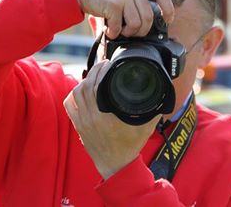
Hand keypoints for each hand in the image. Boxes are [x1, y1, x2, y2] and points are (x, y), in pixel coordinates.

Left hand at [64, 60, 160, 178]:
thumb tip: (161, 94)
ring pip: (75, 93)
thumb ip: (153, 110)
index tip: (108, 63)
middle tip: (102, 65)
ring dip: (83, 81)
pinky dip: (73, 95)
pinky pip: (69, 105)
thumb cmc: (130, 146)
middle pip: (84, 85)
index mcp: (105, 115)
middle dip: (92, 71)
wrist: (116, 166)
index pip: (96, 84)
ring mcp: (82, 122)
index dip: (100, 70)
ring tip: (93, 75)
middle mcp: (91, 117)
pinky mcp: (78, 126)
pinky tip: (81, 90)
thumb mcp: (145, 127)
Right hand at [76, 0, 173, 38]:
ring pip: (136, 23)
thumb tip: (152, 20)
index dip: (168, 10)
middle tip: (132, 32)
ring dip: (127, 32)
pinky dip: (113, 33)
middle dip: (141, 30)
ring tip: (119, 30)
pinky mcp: (113, 4)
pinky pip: (119, 27)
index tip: (168, 20)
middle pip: (149, 16)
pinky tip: (108, 30)